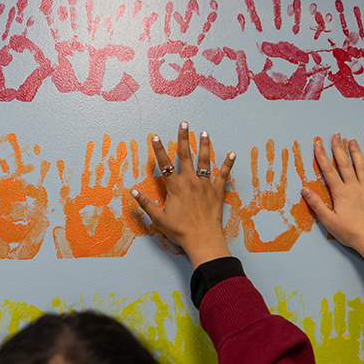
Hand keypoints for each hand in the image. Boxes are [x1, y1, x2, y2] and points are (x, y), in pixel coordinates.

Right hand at [132, 122, 234, 267]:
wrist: (203, 239)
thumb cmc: (180, 230)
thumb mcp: (158, 218)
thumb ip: (145, 203)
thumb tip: (132, 191)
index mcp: (175, 186)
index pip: (165, 163)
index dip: (159, 149)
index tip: (155, 136)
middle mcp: (190, 181)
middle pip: (186, 155)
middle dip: (183, 138)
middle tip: (183, 124)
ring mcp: (205, 185)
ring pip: (204, 161)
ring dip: (204, 145)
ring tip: (204, 133)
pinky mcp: (217, 191)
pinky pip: (223, 175)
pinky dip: (227, 164)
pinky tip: (231, 154)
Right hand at [300, 133, 363, 256]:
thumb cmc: (350, 233)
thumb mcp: (328, 221)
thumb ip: (316, 204)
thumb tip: (305, 190)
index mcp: (341, 193)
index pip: (329, 171)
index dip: (322, 156)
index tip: (318, 144)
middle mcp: (355, 188)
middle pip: (345, 164)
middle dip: (339, 148)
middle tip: (336, 135)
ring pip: (362, 167)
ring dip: (357, 153)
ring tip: (353, 141)